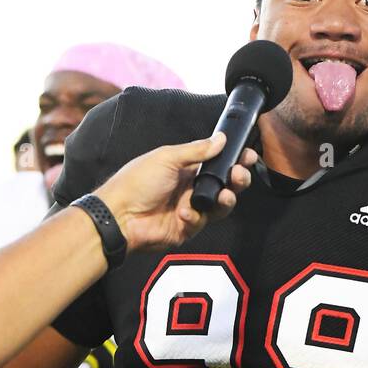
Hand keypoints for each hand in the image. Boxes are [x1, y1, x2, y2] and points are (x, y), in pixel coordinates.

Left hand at [96, 131, 256, 250]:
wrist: (119, 215)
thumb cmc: (136, 182)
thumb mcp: (168, 158)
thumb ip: (197, 150)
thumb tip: (221, 138)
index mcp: (187, 168)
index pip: (218, 163)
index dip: (234, 160)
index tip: (248, 157)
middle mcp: (191, 188)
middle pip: (225, 185)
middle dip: (237, 180)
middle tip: (240, 175)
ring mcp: (190, 209)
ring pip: (220, 206)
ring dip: (226, 199)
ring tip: (225, 196)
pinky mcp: (187, 229)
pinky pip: (202, 223)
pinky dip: (195, 217)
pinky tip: (183, 213)